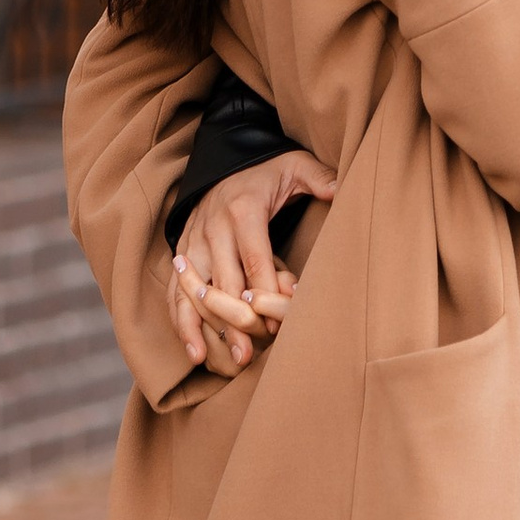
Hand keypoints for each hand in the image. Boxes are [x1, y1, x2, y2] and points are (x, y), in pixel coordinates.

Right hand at [168, 152, 336, 373]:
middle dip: (239, 319)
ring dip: (207, 327)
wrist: (223, 160)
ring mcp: (194, 241)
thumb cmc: (266, 171)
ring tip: (223, 358)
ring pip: (195, 291)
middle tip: (253, 353)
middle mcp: (213, 227)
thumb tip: (343, 189)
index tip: (280, 320)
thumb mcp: (295, 166)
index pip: (254, 258)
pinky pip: (175, 292)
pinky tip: (194, 350)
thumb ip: (319, 178)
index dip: (267, 291)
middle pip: (225, 281)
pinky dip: (182, 322)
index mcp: (243, 210)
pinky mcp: (182, 253)